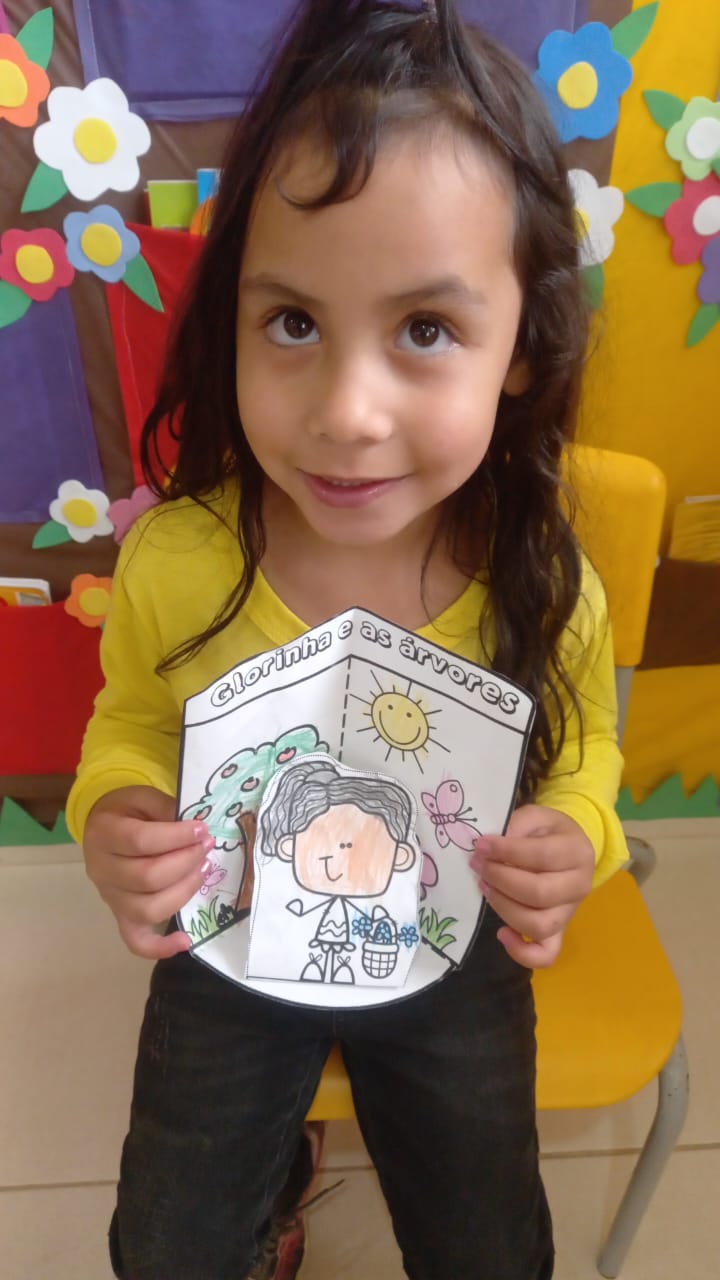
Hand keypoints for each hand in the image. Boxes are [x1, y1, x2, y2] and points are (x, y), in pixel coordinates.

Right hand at [83, 786, 214, 959]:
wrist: (103, 826)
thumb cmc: (127, 811)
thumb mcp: (142, 796)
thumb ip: (165, 807)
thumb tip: (195, 827)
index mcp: (103, 834)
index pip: (141, 841)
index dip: (176, 837)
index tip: (202, 829)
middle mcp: (101, 870)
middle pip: (147, 877)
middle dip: (186, 862)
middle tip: (207, 847)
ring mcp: (110, 897)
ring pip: (147, 908)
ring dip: (183, 891)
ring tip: (203, 870)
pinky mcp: (120, 915)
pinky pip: (135, 940)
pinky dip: (160, 947)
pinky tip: (186, 939)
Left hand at [470, 805, 594, 968]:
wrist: (569, 850)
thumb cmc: (548, 832)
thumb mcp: (535, 817)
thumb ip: (515, 825)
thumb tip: (489, 846)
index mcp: (577, 852)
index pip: (541, 856)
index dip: (507, 851)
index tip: (480, 846)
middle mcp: (580, 886)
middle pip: (539, 893)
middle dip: (500, 879)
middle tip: (478, 865)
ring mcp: (569, 913)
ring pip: (538, 925)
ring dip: (504, 908)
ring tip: (484, 888)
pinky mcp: (559, 932)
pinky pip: (546, 954)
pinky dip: (521, 952)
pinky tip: (501, 933)